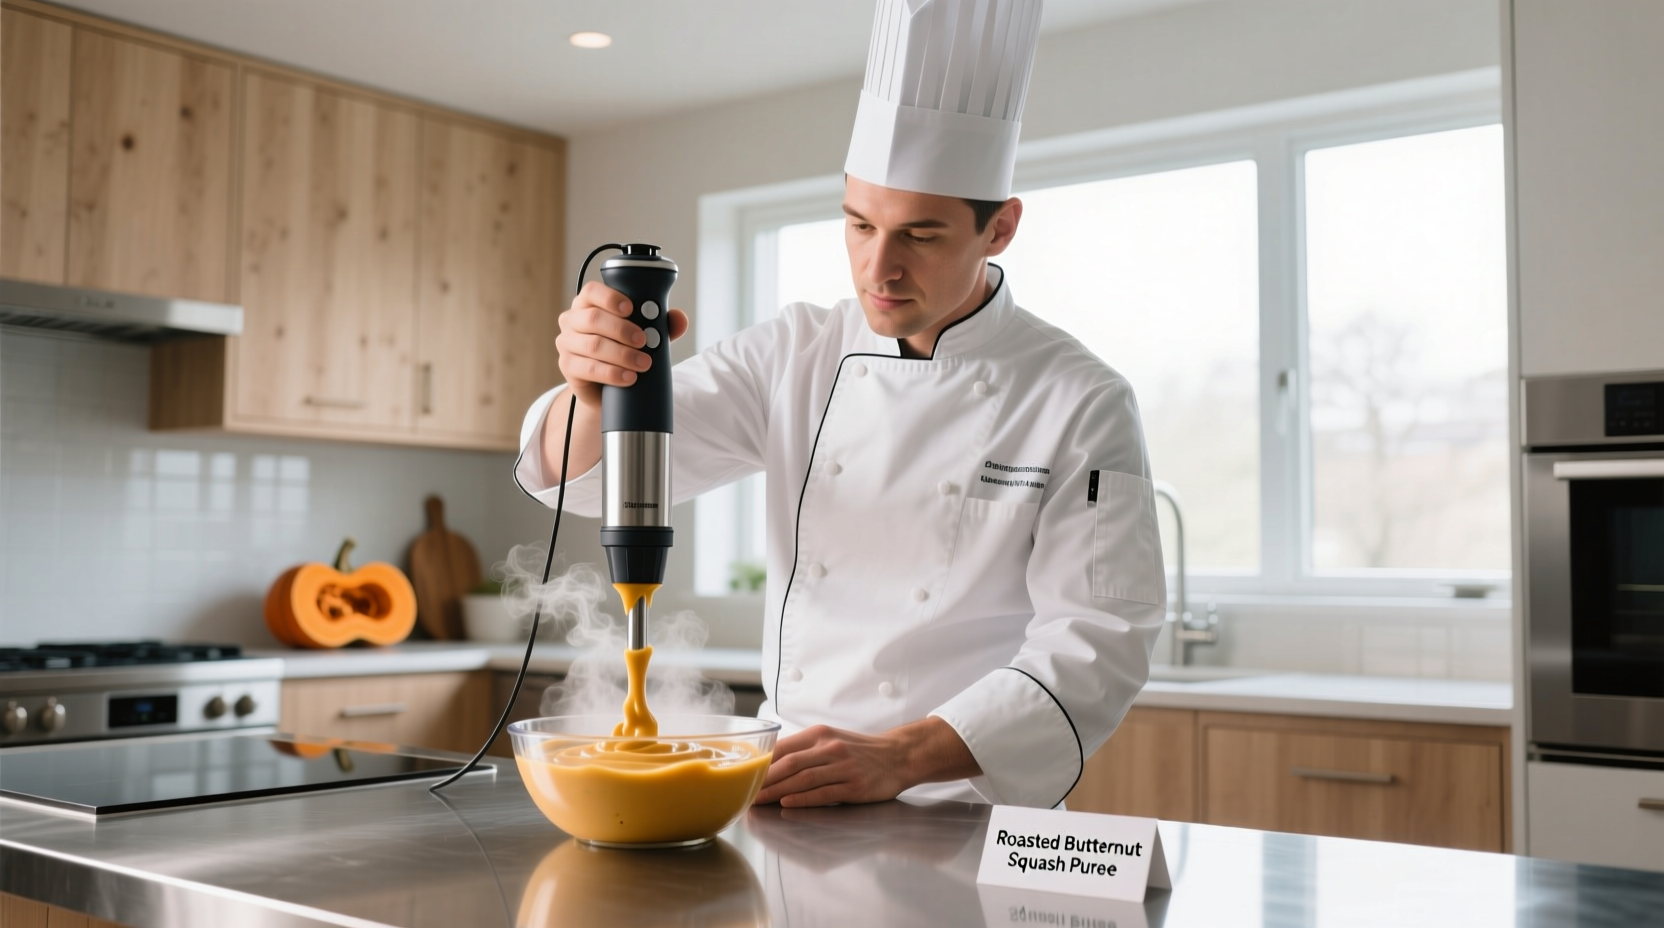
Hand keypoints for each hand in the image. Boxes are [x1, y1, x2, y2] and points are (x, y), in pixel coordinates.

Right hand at [555, 280, 688, 410]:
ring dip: (622, 355)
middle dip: (622, 330)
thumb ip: (661, 325)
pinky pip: (588, 368)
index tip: (630, 308)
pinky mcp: (567, 366)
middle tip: (644, 341)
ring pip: (593, 345)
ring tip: (643, 364)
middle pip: (593, 319)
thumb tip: (680, 318)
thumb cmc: (622, 351)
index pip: (592, 291)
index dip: (610, 297)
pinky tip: (628, 377)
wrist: (605, 387)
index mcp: (588, 304)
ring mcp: (566, 343)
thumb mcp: (643, 337)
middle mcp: (573, 320)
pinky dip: (612, 373)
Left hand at [755, 717, 980, 807]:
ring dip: (776, 792)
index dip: (760, 763)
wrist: (898, 756)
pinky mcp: (854, 786)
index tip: (742, 775)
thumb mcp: (830, 740)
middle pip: (788, 764)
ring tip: (757, 801)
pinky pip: (823, 793)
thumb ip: (803, 749)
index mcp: (819, 734)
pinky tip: (787, 804)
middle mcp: (829, 748)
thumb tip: (768, 762)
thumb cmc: (859, 751)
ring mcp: (843, 767)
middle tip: (743, 792)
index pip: (782, 748)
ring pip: (802, 779)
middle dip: (762, 780)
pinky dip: (803, 798)